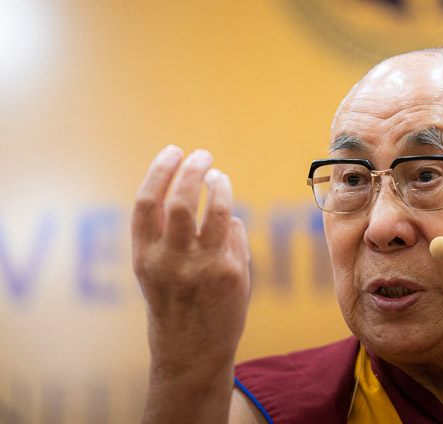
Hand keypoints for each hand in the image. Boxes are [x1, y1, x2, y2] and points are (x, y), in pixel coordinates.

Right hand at [132, 145, 250, 422]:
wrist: (191, 351)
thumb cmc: (174, 302)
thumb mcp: (156, 268)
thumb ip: (168, 231)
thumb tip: (203, 188)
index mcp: (144, 256)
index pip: (146, 201)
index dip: (160, 170)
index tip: (173, 150)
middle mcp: (171, 260)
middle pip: (182, 199)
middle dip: (193, 168)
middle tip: (202, 155)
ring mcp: (203, 266)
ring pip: (216, 209)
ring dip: (220, 184)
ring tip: (218, 176)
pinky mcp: (232, 272)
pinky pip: (235, 231)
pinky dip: (232, 221)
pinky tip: (229, 223)